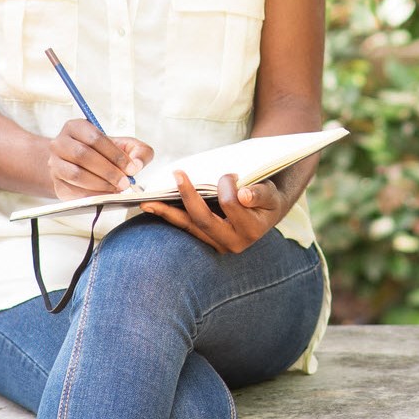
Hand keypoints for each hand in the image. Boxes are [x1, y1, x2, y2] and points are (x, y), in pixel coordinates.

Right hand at [45, 120, 152, 199]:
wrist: (80, 165)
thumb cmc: (103, 153)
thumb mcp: (124, 146)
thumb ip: (138, 151)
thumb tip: (137, 165)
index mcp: (76, 127)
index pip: (95, 138)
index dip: (115, 154)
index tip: (131, 168)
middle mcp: (60, 143)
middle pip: (83, 155)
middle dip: (108, 171)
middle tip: (125, 182)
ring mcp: (55, 164)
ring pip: (76, 174)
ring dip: (100, 184)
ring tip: (116, 189)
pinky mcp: (57, 184)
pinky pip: (73, 192)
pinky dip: (92, 195)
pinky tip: (105, 195)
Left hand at [140, 170, 287, 253]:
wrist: (268, 212)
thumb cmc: (268, 198)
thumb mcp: (271, 193)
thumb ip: (260, 194)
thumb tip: (244, 196)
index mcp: (251, 230)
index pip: (231, 203)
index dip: (227, 184)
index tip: (230, 173)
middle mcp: (233, 243)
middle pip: (203, 219)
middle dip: (188, 196)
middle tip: (177, 174)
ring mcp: (218, 245)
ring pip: (189, 227)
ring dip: (167, 212)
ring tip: (147, 202)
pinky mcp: (207, 242)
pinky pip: (186, 228)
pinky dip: (170, 216)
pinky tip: (154, 207)